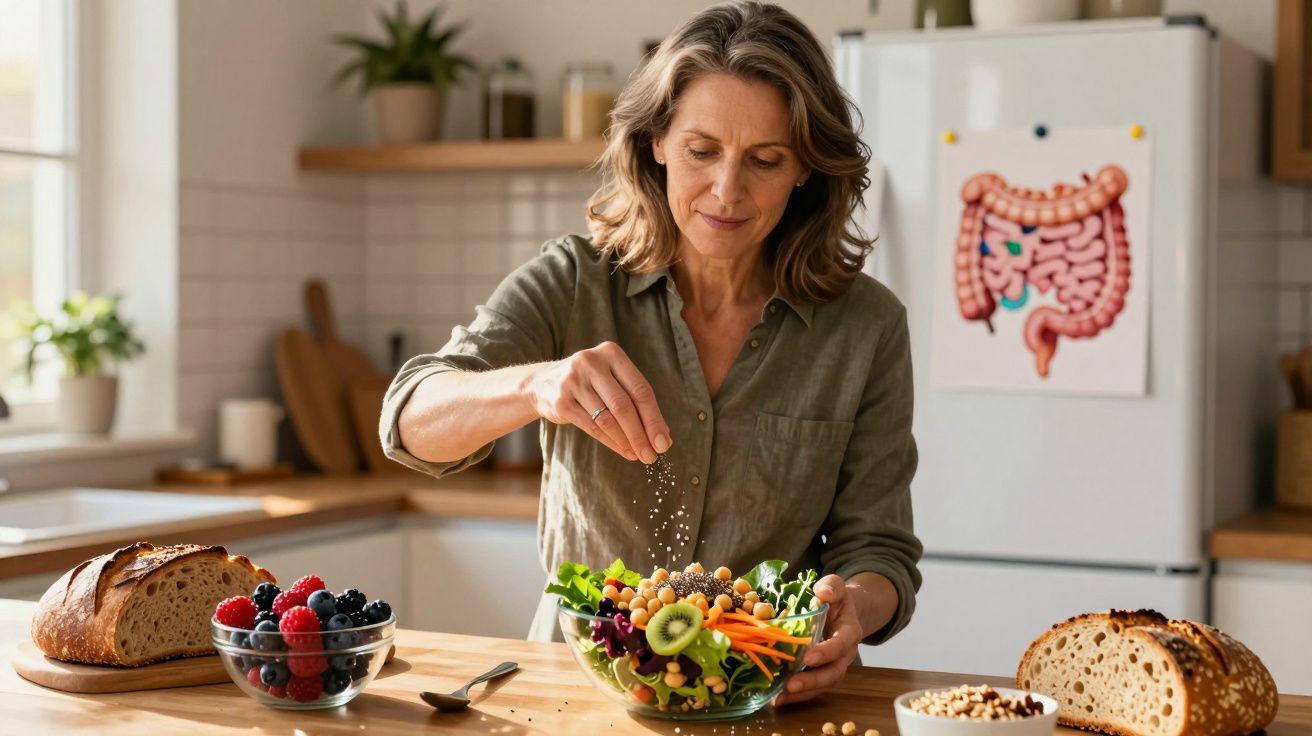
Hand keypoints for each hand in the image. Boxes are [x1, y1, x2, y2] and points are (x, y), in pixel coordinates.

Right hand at [522, 341, 671, 462]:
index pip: (640, 389)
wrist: (544, 383)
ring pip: (607, 419)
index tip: (664, 442)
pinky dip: (610, 442)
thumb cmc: (591, 384)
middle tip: (652, 455)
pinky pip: (592, 427)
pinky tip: (622, 450)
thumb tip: (664, 437)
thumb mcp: (614, 382)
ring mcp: (573, 381)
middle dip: (641, 434)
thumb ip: (637, 404)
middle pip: (624, 405)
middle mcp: (591, 362)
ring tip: (638, 455)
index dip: (654, 418)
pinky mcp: (561, 401)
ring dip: (626, 441)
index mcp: (611, 353)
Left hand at [772, 575, 862, 705]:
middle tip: (791, 685)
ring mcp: (833, 666)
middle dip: (812, 681)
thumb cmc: (836, 599)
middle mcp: (844, 655)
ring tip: (779, 698)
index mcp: (849, 633)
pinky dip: (795, 696)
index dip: (826, 652)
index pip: (840, 645)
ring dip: (802, 694)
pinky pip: (811, 688)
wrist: (841, 612)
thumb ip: (832, 587)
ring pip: (822, 685)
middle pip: (832, 673)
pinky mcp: (821, 674)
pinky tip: (777, 699)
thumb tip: (822, 592)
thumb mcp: (836, 586)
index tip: (809, 657)